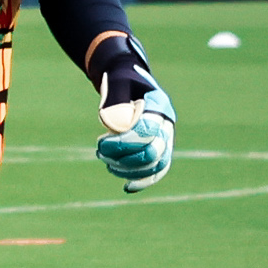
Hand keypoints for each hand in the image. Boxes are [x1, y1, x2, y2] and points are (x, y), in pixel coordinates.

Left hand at [91, 42, 175, 192]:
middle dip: (124, 156)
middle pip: (154, 150)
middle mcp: (167, 124)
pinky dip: (143, 180)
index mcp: (159, 104)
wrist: (129, 83)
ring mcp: (166, 139)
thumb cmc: (120, 81)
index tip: (101, 143)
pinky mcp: (160, 150)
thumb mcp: (115, 82)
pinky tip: (127, 187)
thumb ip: (114, 100)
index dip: (125, 140)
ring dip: (128, 169)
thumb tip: (114, 125)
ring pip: (156, 164)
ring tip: (105, 161)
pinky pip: (157, 170)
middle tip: (100, 151)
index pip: (148, 128)